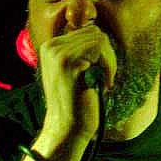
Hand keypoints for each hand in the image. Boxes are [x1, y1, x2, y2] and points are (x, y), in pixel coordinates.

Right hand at [38, 25, 115, 157]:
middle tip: (106, 78)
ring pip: (99, 38)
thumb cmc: (77, 103)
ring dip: (109, 61)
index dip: (103, 52)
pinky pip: (99, 48)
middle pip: (95, 32)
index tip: (102, 74)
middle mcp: (51, 46)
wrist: (67, 128)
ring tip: (105, 81)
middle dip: (108, 55)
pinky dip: (108, 66)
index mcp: (52, 47)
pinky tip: (104, 84)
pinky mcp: (66, 61)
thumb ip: (83, 53)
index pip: (88, 31)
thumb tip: (101, 35)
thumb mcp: (77, 72)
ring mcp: (57, 53)